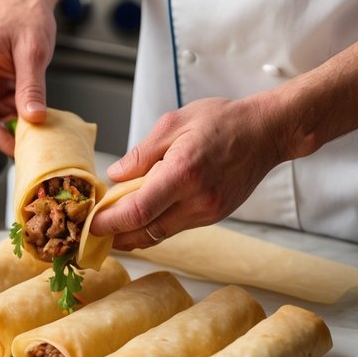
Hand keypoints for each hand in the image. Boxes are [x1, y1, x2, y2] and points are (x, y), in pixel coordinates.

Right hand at [0, 0, 55, 155]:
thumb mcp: (32, 52)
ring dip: (15, 122)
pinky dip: (19, 111)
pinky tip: (34, 109)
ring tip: (39, 122)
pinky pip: (2, 107)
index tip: (17, 149)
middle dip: (7, 132)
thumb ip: (31, 88)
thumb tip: (33, 120)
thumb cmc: (23, 13)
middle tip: (33, 144)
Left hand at [89, 96, 284, 250]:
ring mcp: (208, 211)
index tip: (90, 224)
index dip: (109, 223)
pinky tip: (143, 214)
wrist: (266, 132)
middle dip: (116, 236)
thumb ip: (142, 153)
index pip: (137, 211)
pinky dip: (156, 224)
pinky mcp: (215, 215)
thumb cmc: (222, 121)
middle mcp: (197, 199)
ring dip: (134, 232)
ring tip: (113, 224)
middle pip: (146, 232)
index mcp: (183, 172)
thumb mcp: (174, 123)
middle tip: (93, 232)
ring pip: (161, 233)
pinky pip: (177, 227)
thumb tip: (115, 175)